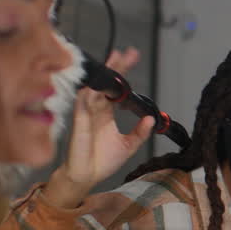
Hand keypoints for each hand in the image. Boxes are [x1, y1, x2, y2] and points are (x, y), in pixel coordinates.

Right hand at [43, 47, 154, 207]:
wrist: (86, 177)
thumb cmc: (103, 161)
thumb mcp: (128, 145)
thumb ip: (139, 132)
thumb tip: (151, 119)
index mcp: (107, 114)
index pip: (116, 90)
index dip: (123, 74)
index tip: (132, 57)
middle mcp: (96, 111)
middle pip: (106, 85)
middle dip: (115, 68)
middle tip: (125, 52)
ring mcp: (86, 115)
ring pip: (95, 90)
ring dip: (104, 77)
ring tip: (113, 61)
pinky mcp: (79, 124)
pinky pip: (82, 107)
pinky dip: (87, 96)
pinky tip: (92, 87)